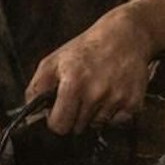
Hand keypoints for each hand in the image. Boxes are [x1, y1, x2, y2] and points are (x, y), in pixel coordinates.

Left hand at [25, 7, 155, 134]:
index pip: (59, 126)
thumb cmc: (86, 49)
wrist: (125, 36)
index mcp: (73, 83)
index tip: (60, 112)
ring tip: (98, 90)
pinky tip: (113, 93)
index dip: (57, 121)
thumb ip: (37, 88)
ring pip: (98, 125)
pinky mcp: (134, 103)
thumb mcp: (54, 61)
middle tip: (81, 95)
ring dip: (95, 114)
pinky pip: (117, 122)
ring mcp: (116, 99)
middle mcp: (95, 93)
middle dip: (76, 116)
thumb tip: (31, 113)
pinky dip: (114, 113)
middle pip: (78, 128)